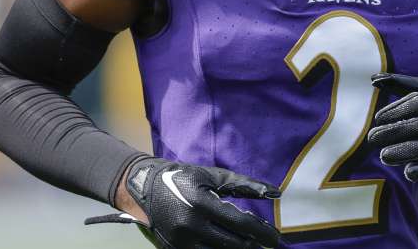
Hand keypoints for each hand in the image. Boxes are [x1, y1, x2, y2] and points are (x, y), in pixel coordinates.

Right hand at [85, 157, 281, 248]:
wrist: (142, 187)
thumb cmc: (182, 177)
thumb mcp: (212, 175)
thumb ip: (243, 185)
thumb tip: (274, 193)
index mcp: (200, 203)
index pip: (240, 224)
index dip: (261, 232)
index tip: (276, 238)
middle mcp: (190, 225)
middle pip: (232, 244)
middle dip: (253, 245)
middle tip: (267, 244)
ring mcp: (180, 241)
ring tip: (250, 246)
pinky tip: (229, 246)